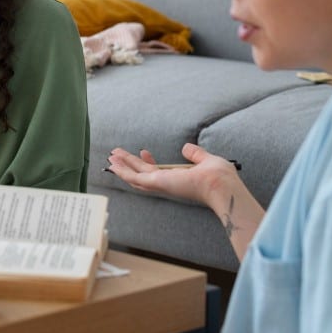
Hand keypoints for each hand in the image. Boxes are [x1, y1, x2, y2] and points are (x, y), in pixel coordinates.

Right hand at [105, 143, 241, 210]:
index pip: (158, 171)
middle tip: (116, 155)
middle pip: (142, 174)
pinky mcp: (156, 183)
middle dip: (129, 164)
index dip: (149, 161)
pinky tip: (113, 164)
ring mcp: (161, 184)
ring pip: (135, 176)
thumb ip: (195, 154)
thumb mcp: (205, 160)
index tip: (144, 150)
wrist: (221, 185)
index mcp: (178, 179)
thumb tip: (186, 147)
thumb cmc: (219, 176)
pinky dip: (122, 171)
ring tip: (110, 158)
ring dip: (121, 167)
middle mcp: (167, 183)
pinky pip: (134, 177)